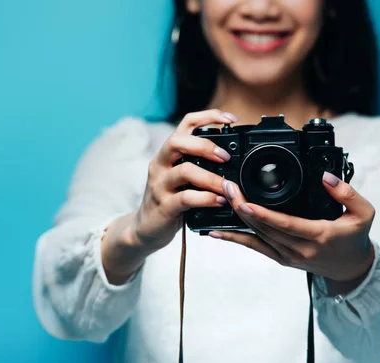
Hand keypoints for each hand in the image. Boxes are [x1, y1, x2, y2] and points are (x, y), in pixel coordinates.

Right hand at [131, 109, 237, 250]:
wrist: (146, 228)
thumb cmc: (170, 200)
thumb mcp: (182, 178)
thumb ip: (200, 166)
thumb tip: (233, 159)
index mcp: (168, 153)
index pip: (186, 124)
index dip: (209, 116)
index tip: (231, 119)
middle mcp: (160, 164)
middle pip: (178, 141)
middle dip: (205, 145)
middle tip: (226, 157)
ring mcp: (160, 185)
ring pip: (184, 171)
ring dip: (211, 178)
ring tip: (228, 186)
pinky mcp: (164, 206)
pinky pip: (186, 198)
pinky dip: (206, 198)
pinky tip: (219, 201)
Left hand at [212, 172, 375, 282]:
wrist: (351, 268)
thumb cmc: (355, 238)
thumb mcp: (364, 213)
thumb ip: (347, 193)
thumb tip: (326, 176)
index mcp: (319, 236)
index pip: (286, 224)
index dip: (263, 214)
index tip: (245, 202)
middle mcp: (300, 249)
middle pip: (265, 228)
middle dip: (243, 208)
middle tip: (227, 187)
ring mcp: (288, 256)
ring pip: (257, 237)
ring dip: (237, 219)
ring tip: (222, 199)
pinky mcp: (280, 258)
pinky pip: (255, 247)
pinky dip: (236, 239)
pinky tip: (217, 232)